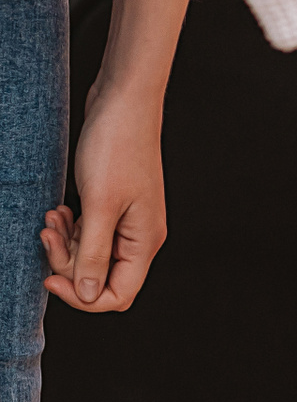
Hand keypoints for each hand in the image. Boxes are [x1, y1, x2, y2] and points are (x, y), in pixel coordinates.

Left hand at [39, 86, 167, 311]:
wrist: (123, 104)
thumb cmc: (117, 149)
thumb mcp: (100, 207)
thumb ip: (92, 255)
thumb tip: (86, 294)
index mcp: (144, 241)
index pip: (118, 294)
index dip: (82, 296)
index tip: (50, 277)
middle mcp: (139, 236)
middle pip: (100, 277)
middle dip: (67, 263)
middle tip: (47, 235)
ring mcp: (127, 221)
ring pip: (90, 254)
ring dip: (64, 243)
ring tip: (52, 216)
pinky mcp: (113, 206)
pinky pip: (89, 233)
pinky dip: (70, 227)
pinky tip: (60, 209)